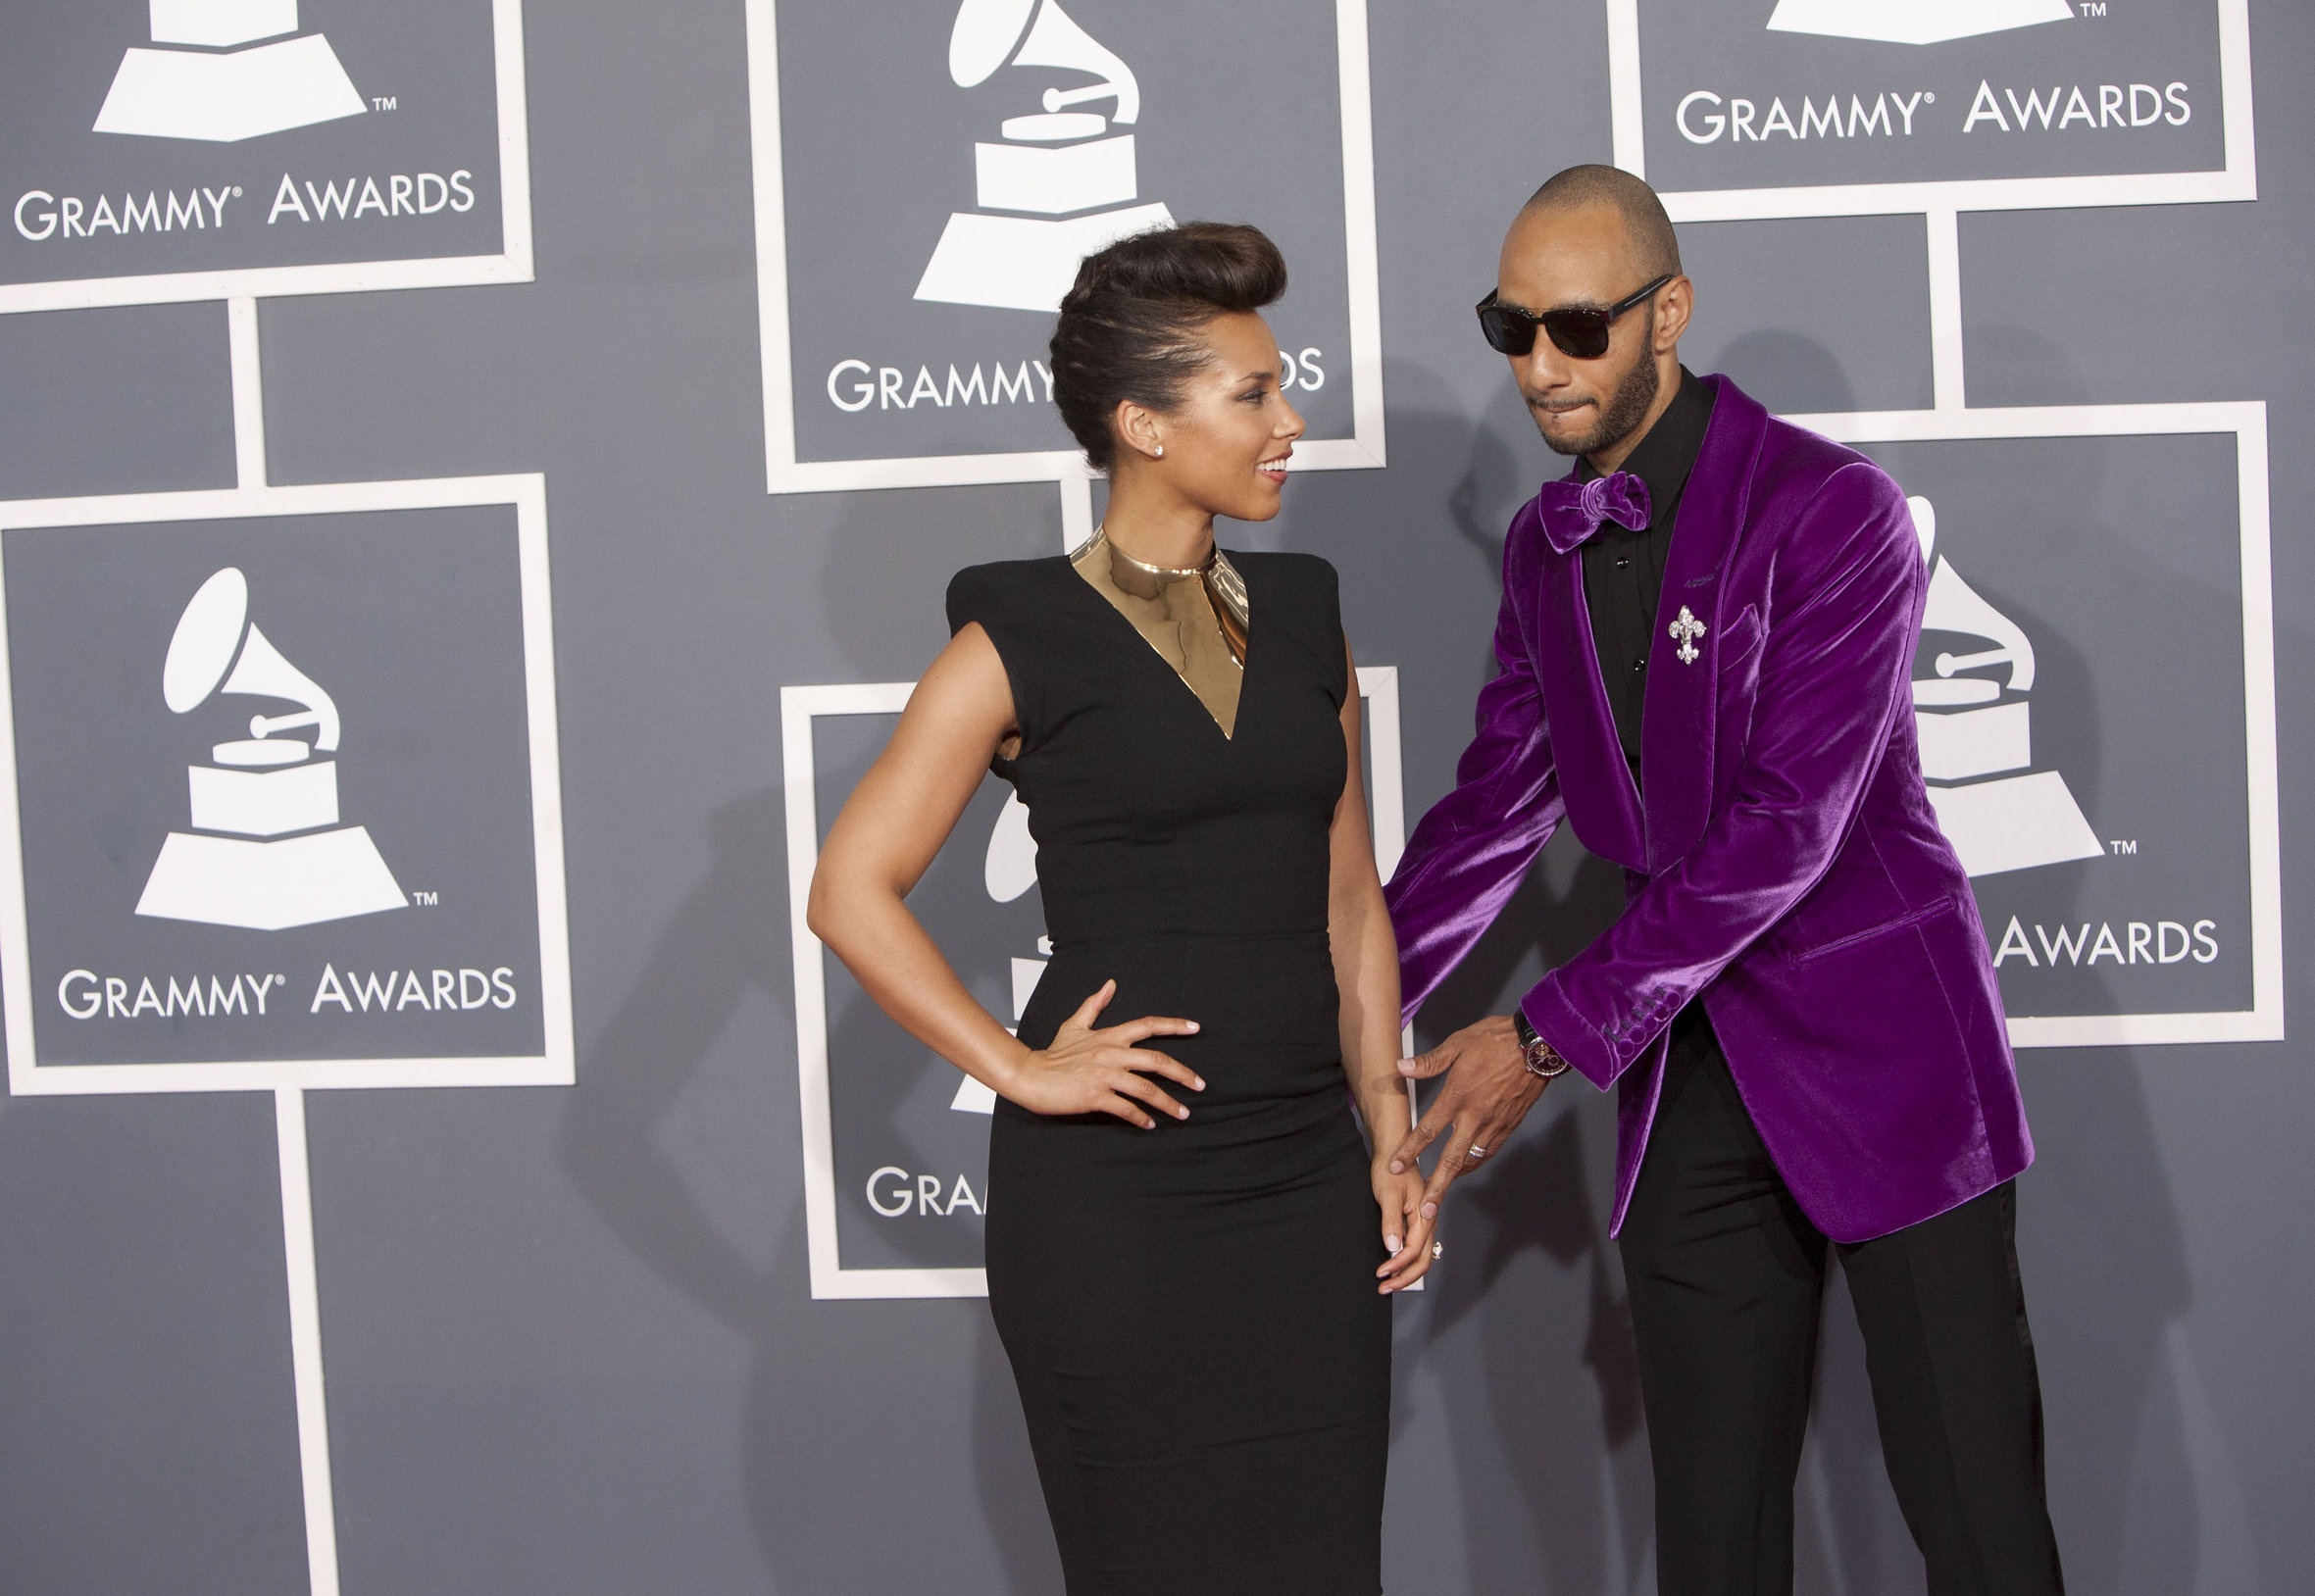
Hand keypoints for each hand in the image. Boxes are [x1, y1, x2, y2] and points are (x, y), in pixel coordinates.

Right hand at [1000, 979, 1204, 1128]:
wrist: (1030, 1075)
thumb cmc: (1053, 1053)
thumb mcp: (1075, 1025)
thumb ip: (1095, 1005)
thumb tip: (1110, 984)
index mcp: (1110, 1036)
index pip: (1148, 1025)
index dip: (1174, 1025)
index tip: (1196, 1028)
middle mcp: (1111, 1053)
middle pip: (1157, 1061)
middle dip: (1183, 1074)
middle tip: (1200, 1085)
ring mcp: (1104, 1076)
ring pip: (1146, 1089)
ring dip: (1169, 1103)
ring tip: (1183, 1113)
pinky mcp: (1095, 1096)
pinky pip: (1126, 1109)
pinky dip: (1141, 1118)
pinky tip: (1150, 1124)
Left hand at [1372, 1152, 1435, 1292]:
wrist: (1394, 1150)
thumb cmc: (1391, 1168)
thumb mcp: (1388, 1194)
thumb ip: (1391, 1221)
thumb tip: (1393, 1248)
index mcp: (1424, 1215)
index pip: (1413, 1251)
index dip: (1397, 1266)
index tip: (1380, 1273)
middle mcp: (1428, 1222)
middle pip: (1423, 1261)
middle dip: (1404, 1278)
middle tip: (1384, 1288)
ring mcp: (1423, 1223)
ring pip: (1421, 1257)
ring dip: (1405, 1272)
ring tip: (1387, 1283)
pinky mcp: (1416, 1221)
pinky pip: (1415, 1248)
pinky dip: (1405, 1262)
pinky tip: (1392, 1265)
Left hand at [1387, 1014, 1549, 1221]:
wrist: (1538, 1045)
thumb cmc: (1496, 1040)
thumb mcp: (1458, 1043)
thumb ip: (1429, 1062)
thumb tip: (1401, 1068)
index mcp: (1458, 1095)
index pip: (1428, 1130)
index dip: (1410, 1151)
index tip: (1396, 1167)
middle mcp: (1475, 1116)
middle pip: (1452, 1159)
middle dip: (1436, 1186)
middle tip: (1425, 1210)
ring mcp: (1495, 1124)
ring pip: (1472, 1159)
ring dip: (1455, 1179)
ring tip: (1441, 1195)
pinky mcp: (1509, 1125)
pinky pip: (1489, 1151)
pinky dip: (1476, 1163)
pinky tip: (1466, 1167)